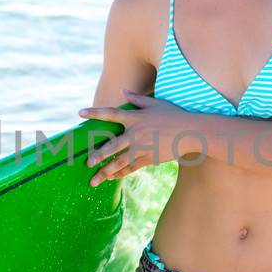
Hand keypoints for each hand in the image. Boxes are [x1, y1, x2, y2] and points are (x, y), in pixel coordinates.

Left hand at [76, 88, 199, 185]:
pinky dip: (121, 173)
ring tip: (93, 180)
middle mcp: (136, 133)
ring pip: (119, 161)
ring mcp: (142, 147)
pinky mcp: (150, 158)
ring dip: (105, 171)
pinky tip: (112, 178)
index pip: (110, 114)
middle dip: (97, 155)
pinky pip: (132, 167)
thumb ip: (137, 99)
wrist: (191, 132)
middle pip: (111, 145)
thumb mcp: (156, 103)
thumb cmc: (174, 115)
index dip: (94, 112)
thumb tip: (123, 91)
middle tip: (86, 162)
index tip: (80, 113)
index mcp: (135, 117)